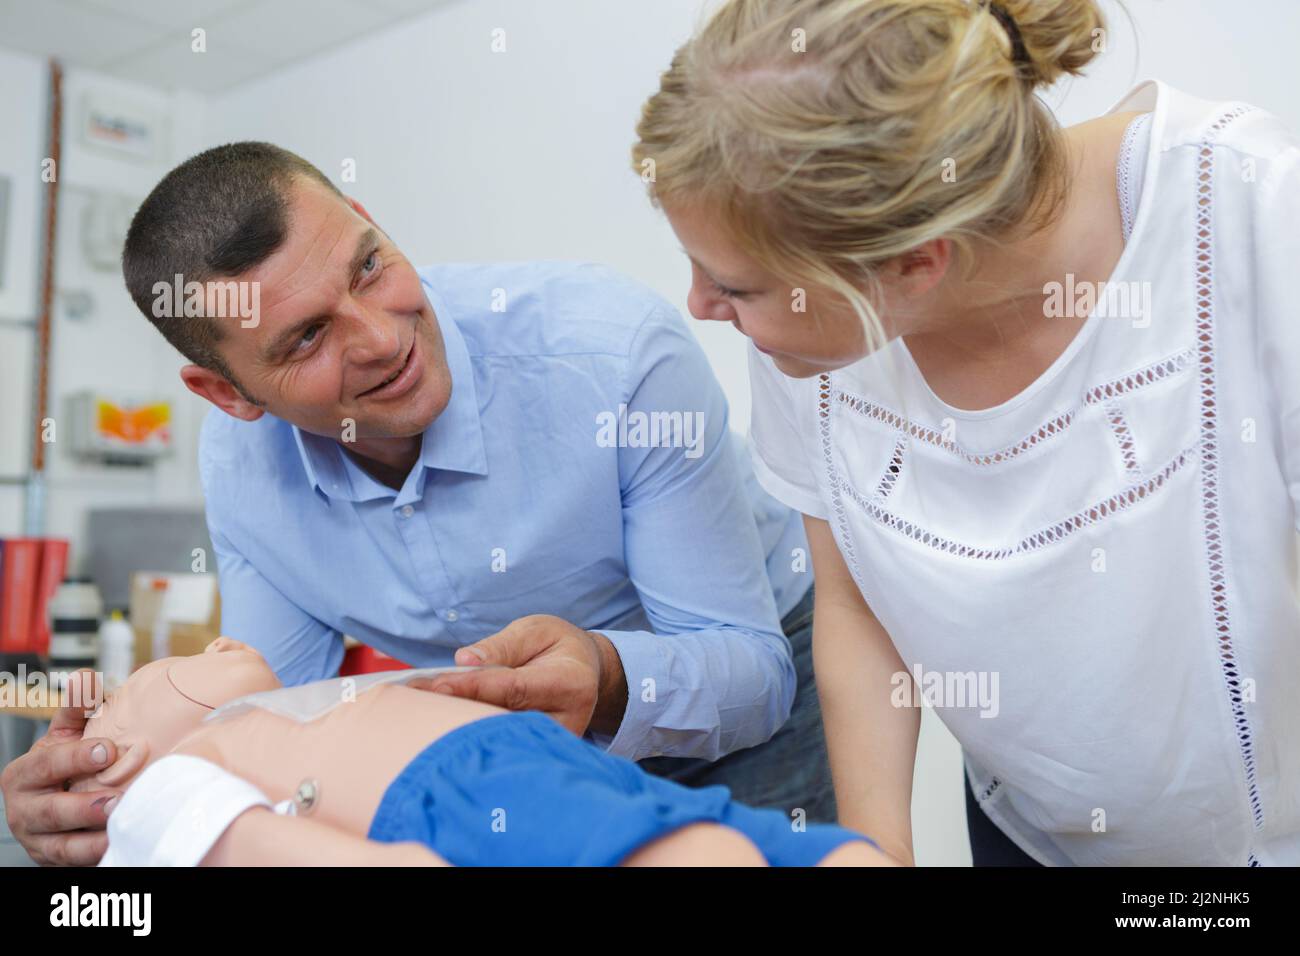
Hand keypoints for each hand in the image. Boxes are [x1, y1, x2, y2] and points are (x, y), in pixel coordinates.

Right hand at [0, 670, 119, 864]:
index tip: (108, 749)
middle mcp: (25, 810)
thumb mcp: (65, 735)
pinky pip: (75, 863)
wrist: (57, 804)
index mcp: (24, 774)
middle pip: (51, 811)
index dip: (75, 757)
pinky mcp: (55, 861)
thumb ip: (77, 707)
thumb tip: (86, 677)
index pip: (47, 764)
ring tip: (120, 828)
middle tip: (116, 800)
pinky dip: (96, 857)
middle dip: (82, 807)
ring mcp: (38, 840)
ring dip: (91, 840)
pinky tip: (121, 846)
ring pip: (62, 846)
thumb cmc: (64, 764)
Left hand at [409, 615, 627, 736]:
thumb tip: (464, 661)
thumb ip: (502, 646)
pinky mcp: (537, 759)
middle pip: (501, 720)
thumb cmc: (556, 647)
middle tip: (409, 698)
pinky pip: (498, 747)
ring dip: (454, 725)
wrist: (584, 673)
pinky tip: (435, 724)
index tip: (436, 686)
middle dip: (454, 709)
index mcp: (570, 683)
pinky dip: (466, 735)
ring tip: (414, 709)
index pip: (513, 688)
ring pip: (496, 739)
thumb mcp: (535, 631)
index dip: (472, 688)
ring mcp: (553, 747)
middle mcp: (567, 721)